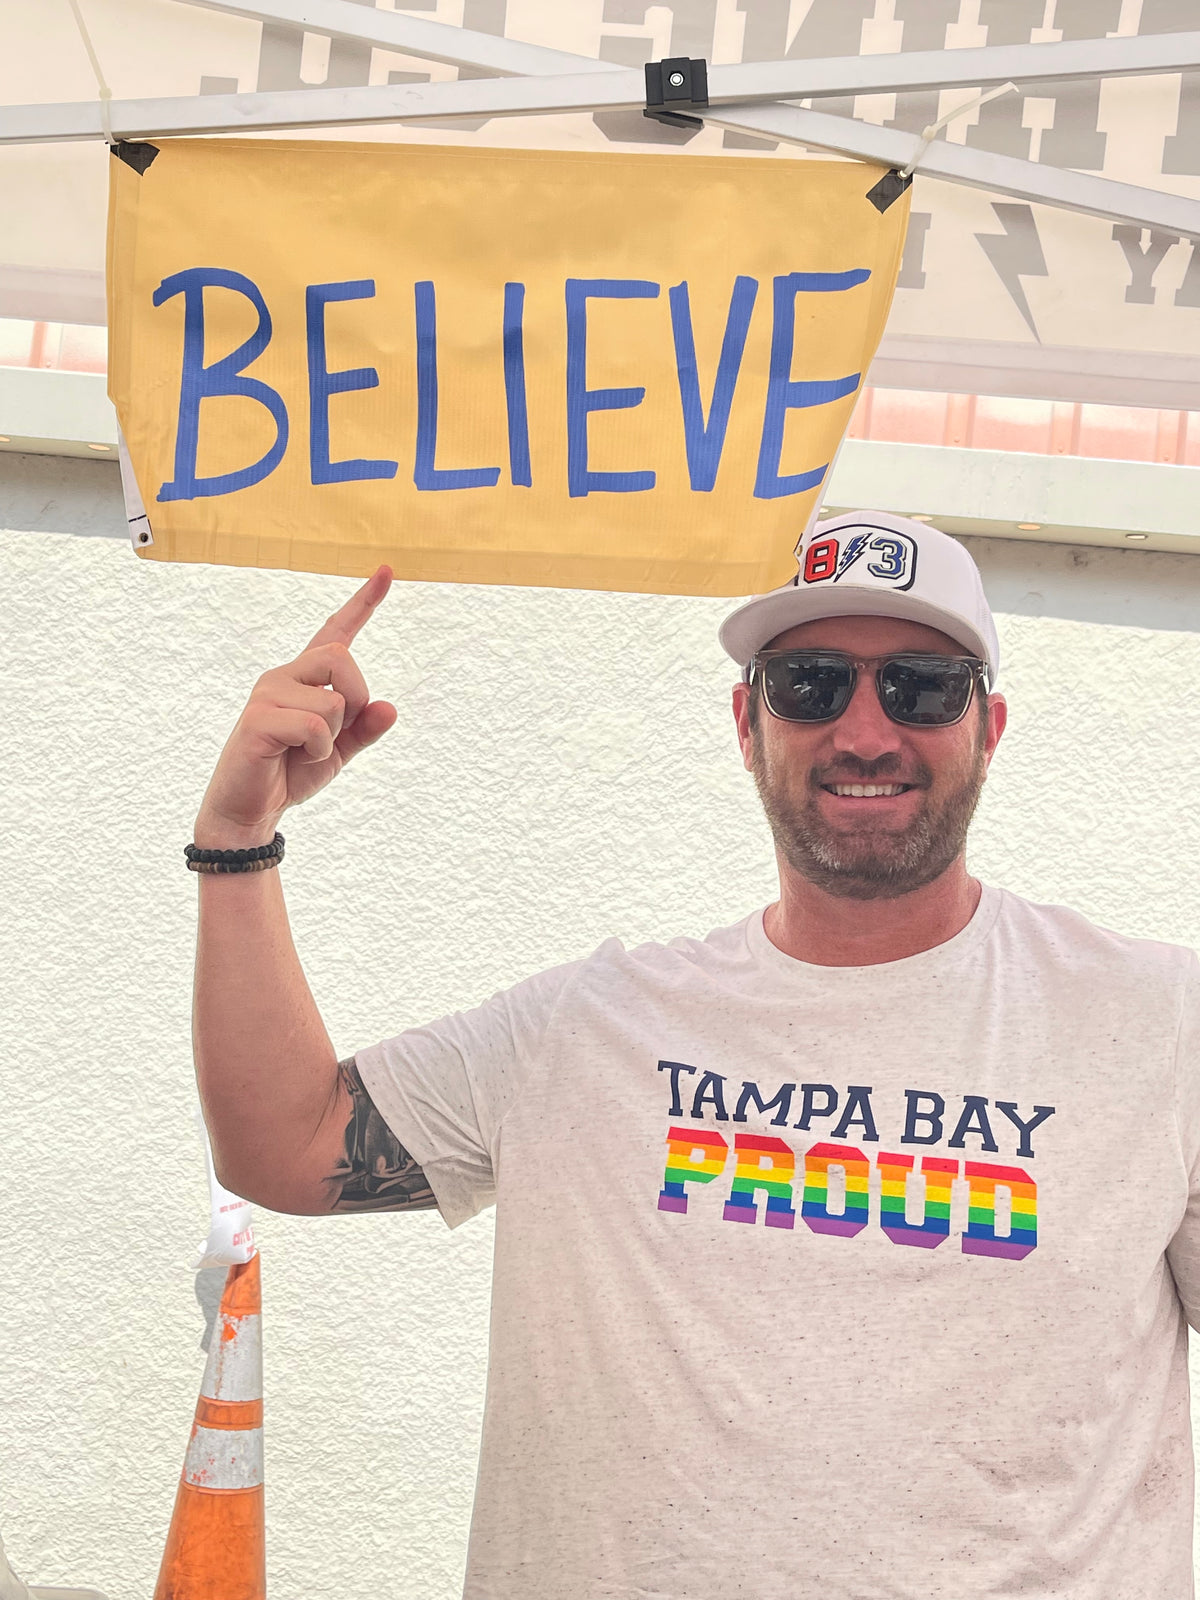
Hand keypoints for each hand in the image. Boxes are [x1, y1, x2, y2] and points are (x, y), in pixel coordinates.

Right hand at [194, 566, 397, 844]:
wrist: (250, 811)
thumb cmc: (289, 774)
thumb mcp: (338, 750)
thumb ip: (365, 729)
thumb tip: (391, 708)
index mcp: (304, 677)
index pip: (337, 631)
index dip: (364, 602)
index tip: (388, 571)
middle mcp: (283, 674)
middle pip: (343, 658)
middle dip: (355, 700)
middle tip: (331, 735)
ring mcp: (267, 692)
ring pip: (335, 700)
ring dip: (333, 736)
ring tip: (304, 751)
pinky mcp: (258, 717)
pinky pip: (316, 725)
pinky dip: (320, 750)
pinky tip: (295, 757)